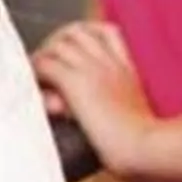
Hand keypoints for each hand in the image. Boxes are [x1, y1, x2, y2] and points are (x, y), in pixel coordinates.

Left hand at [32, 20, 161, 180]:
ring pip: (58, 44)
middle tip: (49, 58)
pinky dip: (35, 70)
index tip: (74, 48)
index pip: (108, 32)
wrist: (146, 150)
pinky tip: (35, 83)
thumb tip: (77, 102)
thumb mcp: (132, 115)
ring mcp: (92, 71)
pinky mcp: (75, 83)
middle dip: (59, 39)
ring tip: (38, 71)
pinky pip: (46, 64)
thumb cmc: (144, 144)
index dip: (86, 34)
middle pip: (77, 30)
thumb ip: (109, 102)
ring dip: (44, 54)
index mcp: (128, 70)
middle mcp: (110, 64)